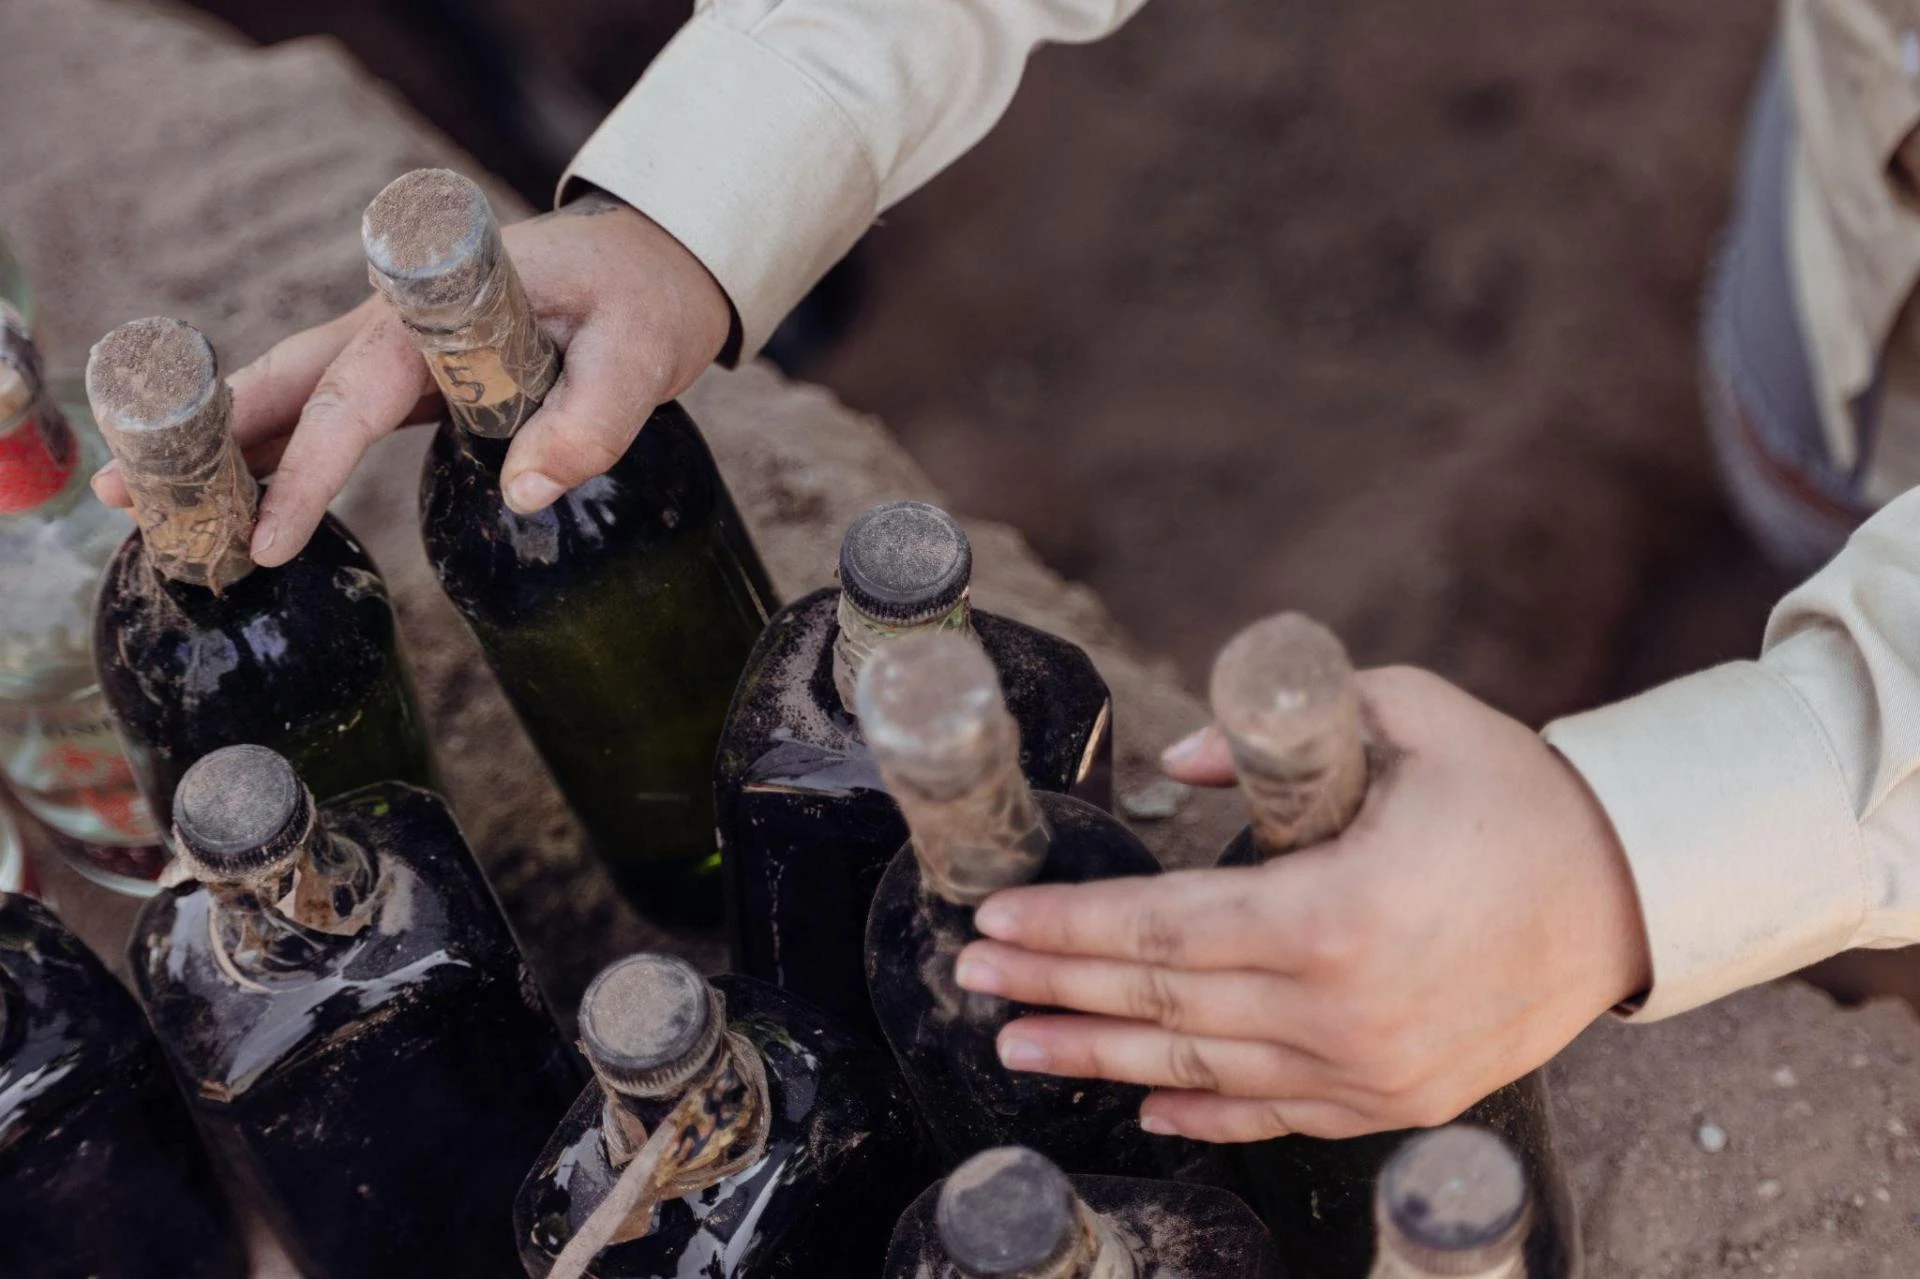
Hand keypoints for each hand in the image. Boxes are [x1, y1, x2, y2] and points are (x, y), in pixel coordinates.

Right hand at [92, 195, 731, 566]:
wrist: (654, 267)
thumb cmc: (644, 300)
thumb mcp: (642, 356)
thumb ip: (592, 422)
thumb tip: (524, 497)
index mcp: (439, 307)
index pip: (354, 394)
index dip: (305, 467)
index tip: (265, 534)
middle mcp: (399, 321)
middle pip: (287, 382)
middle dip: (210, 443)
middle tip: (125, 497)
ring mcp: (397, 345)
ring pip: (295, 394)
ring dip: (227, 447)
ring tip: (140, 502)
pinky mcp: (410, 374)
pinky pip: (330, 411)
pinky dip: (278, 448)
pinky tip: (239, 490)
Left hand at [954, 666, 1651, 1142]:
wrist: (1629, 892)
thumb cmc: (1509, 791)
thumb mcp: (1403, 714)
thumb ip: (1276, 730)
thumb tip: (1179, 761)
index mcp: (1334, 911)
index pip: (1161, 929)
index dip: (1068, 928)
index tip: (994, 923)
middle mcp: (1343, 1008)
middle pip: (1162, 1005)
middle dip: (1056, 989)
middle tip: (973, 980)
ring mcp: (1370, 1069)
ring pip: (1202, 1072)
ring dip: (1101, 1060)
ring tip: (1019, 1047)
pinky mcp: (1395, 1101)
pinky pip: (1274, 1117)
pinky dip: (1202, 1114)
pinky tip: (1141, 1106)